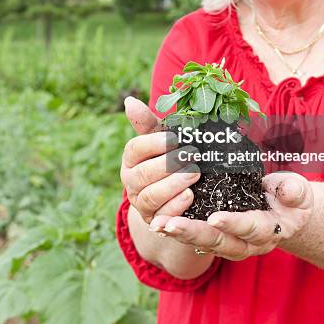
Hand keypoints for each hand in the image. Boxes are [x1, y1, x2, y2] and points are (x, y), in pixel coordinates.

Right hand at [120, 96, 200, 223]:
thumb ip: (148, 123)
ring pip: (150, 196)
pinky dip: (175, 207)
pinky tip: (190, 196)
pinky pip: (161, 218)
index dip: (154, 144)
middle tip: (192, 155)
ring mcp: (141, 203)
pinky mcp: (154, 222)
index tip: (175, 139)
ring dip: (173, 185)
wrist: (178, 193)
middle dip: (168, 165)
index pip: (135, 149)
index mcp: (132, 158)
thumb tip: (129, 101)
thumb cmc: (171, 157)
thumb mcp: (163, 139)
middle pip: (143, 174)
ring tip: (194, 174)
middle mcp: (131, 181)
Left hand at [148, 172, 313, 260]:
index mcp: (269, 230)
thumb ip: (294, 190)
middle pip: (220, 242)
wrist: (286, 213)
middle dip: (193, 233)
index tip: (215, 217)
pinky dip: (178, 231)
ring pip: (204, 243)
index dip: (234, 223)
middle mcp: (248, 244)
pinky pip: (197, 238)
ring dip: (180, 234)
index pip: (251, 228)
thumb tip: (289, 189)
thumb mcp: (298, 191)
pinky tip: (159, 224)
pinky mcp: (218, 237)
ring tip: (157, 225)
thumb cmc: (291, 198)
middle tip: (169, 224)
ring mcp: (231, 244)